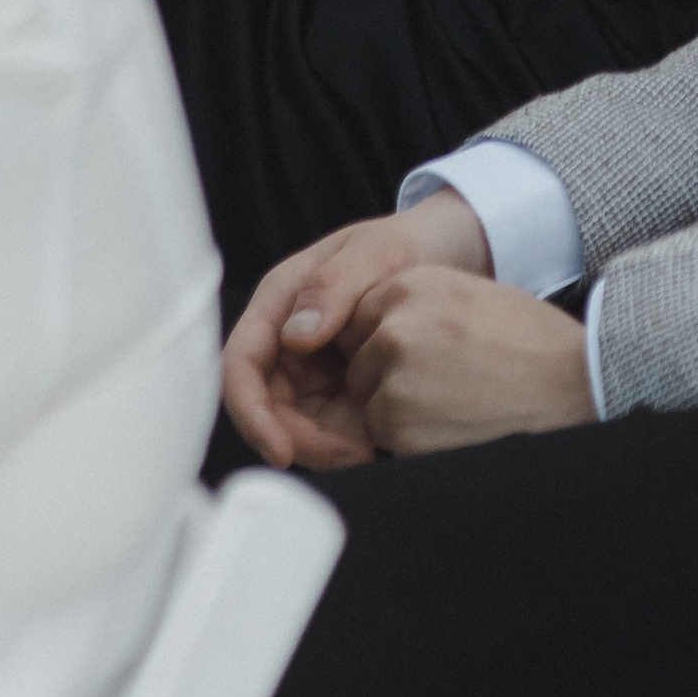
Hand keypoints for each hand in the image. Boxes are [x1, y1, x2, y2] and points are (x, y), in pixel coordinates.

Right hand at [221, 193, 490, 467]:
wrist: (453, 251)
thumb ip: (334, 285)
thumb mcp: (378, 251)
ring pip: (296, 424)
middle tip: (350, 455)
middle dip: (299, 439)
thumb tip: (294, 335)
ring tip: (372, 450)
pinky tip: (379, 443)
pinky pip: (330, 427)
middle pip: (268, 405)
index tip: (281, 451)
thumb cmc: (410, 241)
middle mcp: (288, 337)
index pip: (243, 363)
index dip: (252, 412)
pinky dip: (347, 443)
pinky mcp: (340, 388)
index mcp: (282, 300)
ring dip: (324, 448)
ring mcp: (312, 366)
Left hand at [342, 270, 595, 456]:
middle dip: (385, 376)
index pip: (361, 316)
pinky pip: (384, 435)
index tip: (413, 354)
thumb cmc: (530, 342)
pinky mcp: (402, 427)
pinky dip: (411, 436)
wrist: (571, 383)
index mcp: (411, 286)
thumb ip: (417, 305)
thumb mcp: (470, 295)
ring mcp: (395, 379)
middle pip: (360, 360)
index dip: (384, 341)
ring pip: (369, 400)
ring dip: (397, 409)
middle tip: (438, 383)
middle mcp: (395, 328)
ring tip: (451, 402)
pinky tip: (453, 423)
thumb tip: (380, 327)